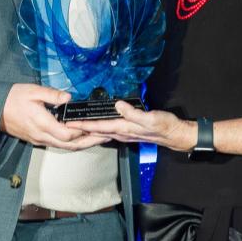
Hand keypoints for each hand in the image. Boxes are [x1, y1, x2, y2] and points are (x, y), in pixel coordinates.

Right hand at [0, 84, 110, 149]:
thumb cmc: (11, 99)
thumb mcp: (32, 91)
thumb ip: (51, 95)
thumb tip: (68, 98)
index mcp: (41, 123)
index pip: (67, 134)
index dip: (82, 131)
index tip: (95, 125)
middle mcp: (42, 135)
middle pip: (70, 145)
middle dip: (89, 142)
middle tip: (105, 137)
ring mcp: (39, 139)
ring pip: (65, 147)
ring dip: (82, 144)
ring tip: (97, 139)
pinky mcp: (37, 139)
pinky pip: (58, 144)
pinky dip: (72, 143)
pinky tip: (80, 137)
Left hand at [72, 100, 196, 150]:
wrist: (175, 134)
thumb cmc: (164, 126)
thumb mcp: (150, 118)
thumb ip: (133, 113)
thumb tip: (118, 106)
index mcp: (124, 129)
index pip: (98, 127)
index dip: (83, 125)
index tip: (69, 123)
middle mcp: (122, 133)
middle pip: (96, 131)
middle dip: (81, 128)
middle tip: (66, 124)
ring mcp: (125, 133)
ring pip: (101, 131)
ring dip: (88, 129)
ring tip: (76, 125)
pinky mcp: (129, 131)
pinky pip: (109, 130)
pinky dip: (100, 128)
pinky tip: (97, 125)